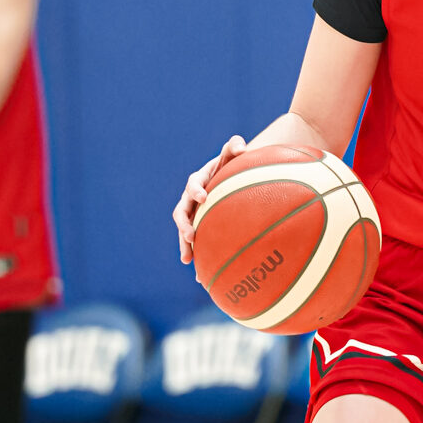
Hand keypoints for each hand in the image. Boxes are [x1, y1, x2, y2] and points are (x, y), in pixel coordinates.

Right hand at [174, 135, 247, 263]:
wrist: (231, 177)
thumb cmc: (233, 165)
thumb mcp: (233, 154)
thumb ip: (234, 146)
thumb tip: (241, 145)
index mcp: (199, 180)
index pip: (194, 184)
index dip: (196, 191)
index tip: (202, 197)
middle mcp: (192, 199)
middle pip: (182, 212)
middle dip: (184, 225)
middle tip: (190, 236)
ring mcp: (194, 214)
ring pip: (185, 231)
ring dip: (185, 245)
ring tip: (187, 260)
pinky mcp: (199, 227)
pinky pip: (197, 243)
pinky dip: (199, 258)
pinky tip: (202, 277)